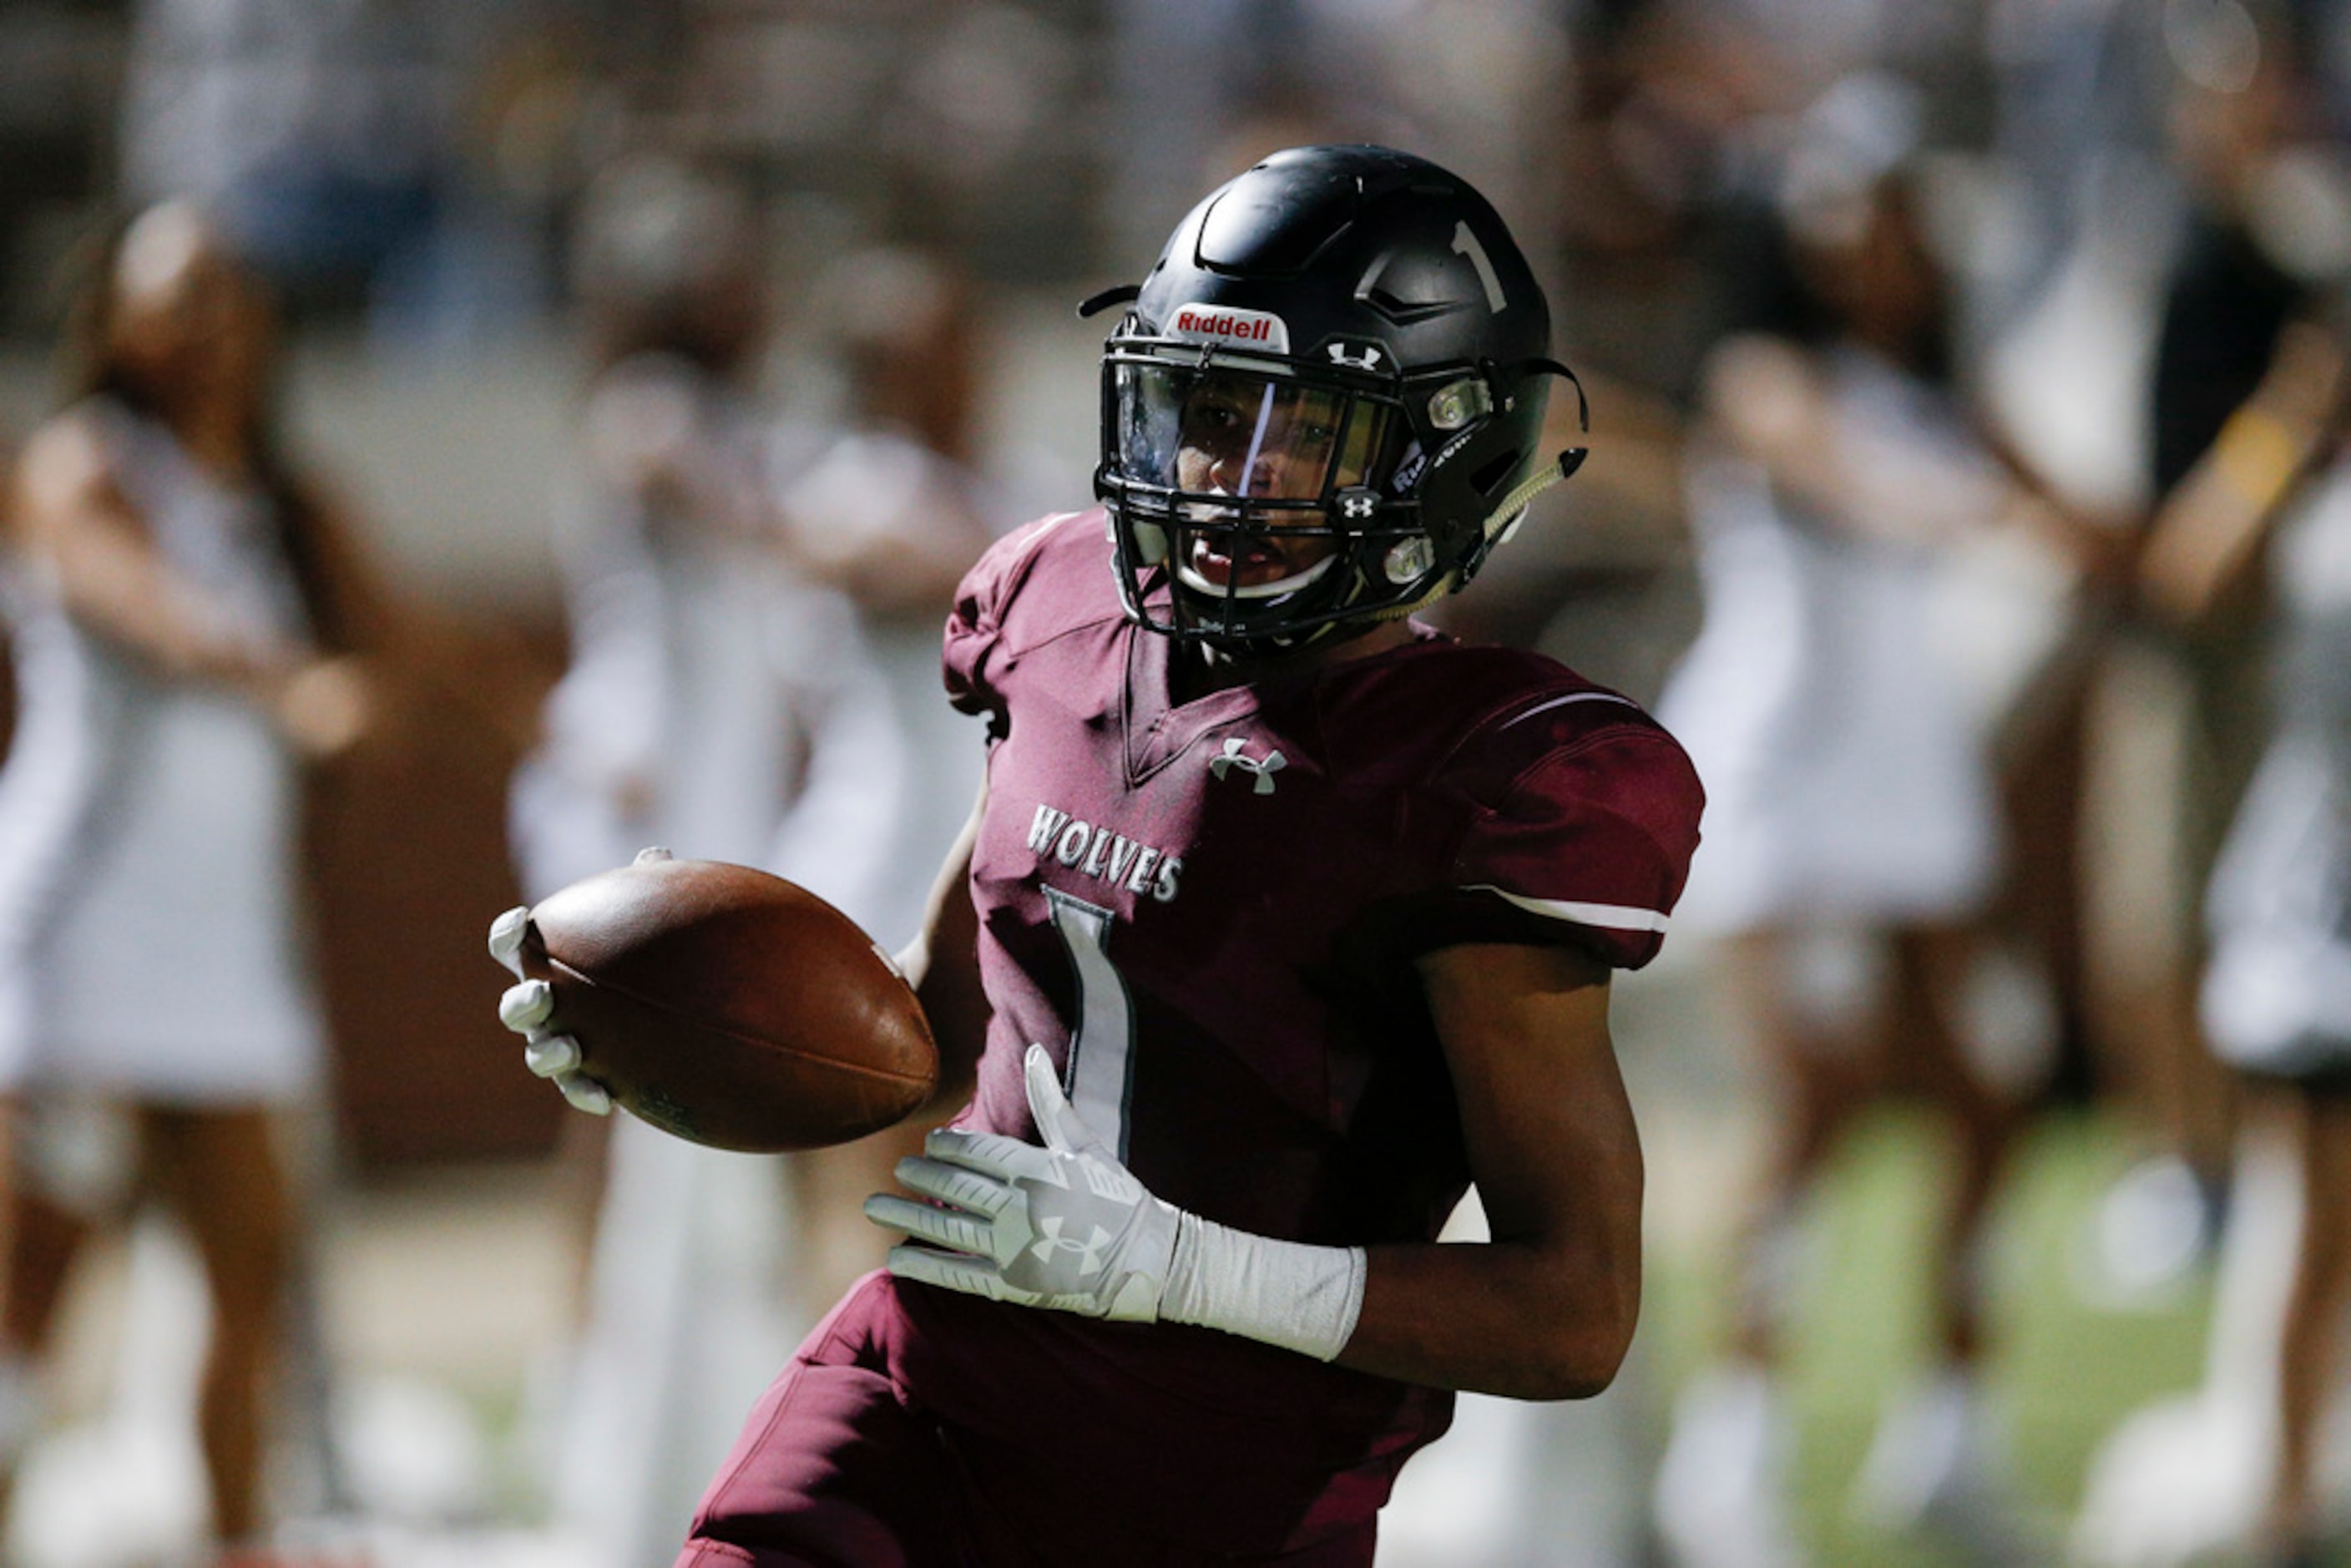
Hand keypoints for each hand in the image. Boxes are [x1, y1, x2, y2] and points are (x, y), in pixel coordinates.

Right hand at [485, 850, 691, 1116]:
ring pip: (538, 1055)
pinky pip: (579, 1091)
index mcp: (550, 964)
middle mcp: (546, 1007)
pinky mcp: (585, 1080)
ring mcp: (560, 1045)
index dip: (510, 936)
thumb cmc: (650, 954)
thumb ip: (648, 892)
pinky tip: (608, 1100)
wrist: (671, 1012)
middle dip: (523, 1002)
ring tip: (569, 1049)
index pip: (516, 947)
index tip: (521, 923)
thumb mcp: (652, 923)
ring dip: (548, 1053)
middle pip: (516, 1007)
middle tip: (542, 997)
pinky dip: (586, 1094)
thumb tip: (656, 855)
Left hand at [865, 1044, 1179, 1320]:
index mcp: (1037, 1169)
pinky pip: (957, 1273)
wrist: (1145, 1261)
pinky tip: (895, 1258)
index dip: (947, 1145)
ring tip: (873, 1207)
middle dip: (919, 1177)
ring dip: (905, 1216)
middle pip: (954, 1188)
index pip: (977, 1152)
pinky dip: (923, 1265)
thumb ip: (1051, 1102)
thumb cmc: (1117, 1197)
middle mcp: (1019, 1208)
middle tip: (897, 1169)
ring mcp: (1013, 1249)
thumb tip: (1034, 1053)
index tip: (928, 1143)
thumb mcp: (1085, 1146)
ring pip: (946, 1228)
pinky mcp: (1012, 1284)